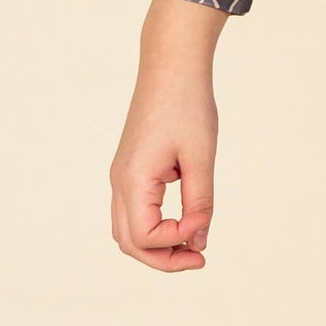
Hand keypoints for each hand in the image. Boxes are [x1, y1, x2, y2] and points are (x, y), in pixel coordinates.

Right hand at [109, 0, 225, 268]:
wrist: (172, 66)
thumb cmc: (188, 106)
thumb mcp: (200, 157)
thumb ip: (200, 203)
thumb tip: (198, 243)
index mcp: (133, 180)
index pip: (145, 237)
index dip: (176, 241)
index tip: (205, 223)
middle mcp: (119, 182)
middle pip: (129, 242)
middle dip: (163, 258)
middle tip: (200, 259)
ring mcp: (122, 176)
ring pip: (128, 230)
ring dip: (157, 245)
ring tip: (193, 247)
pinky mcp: (131, 169)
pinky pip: (134, 212)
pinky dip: (155, 227)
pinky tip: (184, 223)